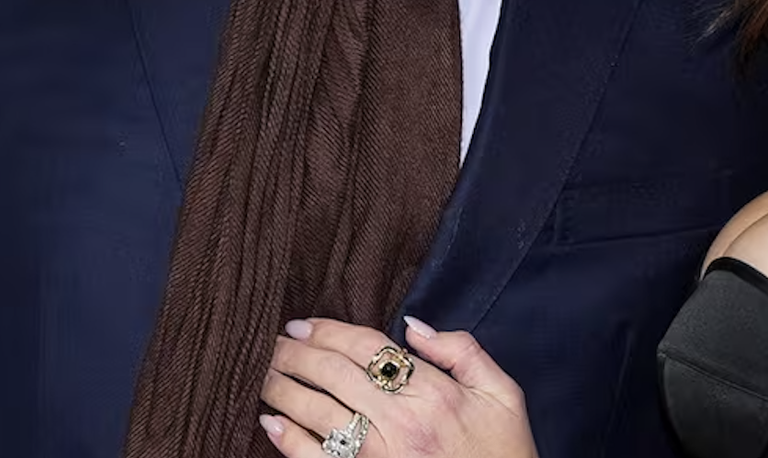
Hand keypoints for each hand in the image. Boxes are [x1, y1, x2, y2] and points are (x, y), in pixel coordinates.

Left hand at [260, 314, 536, 457]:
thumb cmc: (503, 451)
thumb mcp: (503, 393)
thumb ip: (463, 351)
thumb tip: (414, 326)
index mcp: (435, 392)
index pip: (369, 348)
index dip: (329, 331)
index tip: (302, 323)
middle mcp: (403, 422)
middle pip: (336, 375)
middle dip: (297, 354)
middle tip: (270, 341)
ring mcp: (381, 456)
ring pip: (321, 412)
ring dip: (285, 389)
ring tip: (263, 373)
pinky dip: (291, 441)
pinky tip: (270, 424)